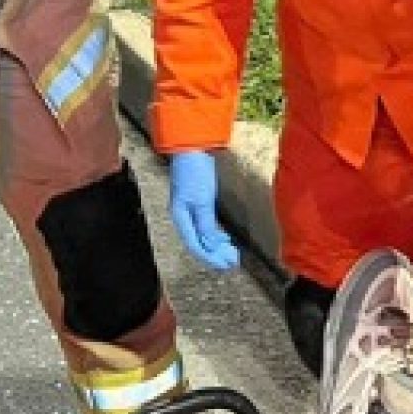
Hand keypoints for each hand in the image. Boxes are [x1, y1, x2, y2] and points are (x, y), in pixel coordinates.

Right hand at [168, 151, 238, 270]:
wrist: (191, 148)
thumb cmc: (195, 172)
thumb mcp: (202, 200)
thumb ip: (206, 225)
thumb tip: (212, 246)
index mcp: (180, 217)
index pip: (194, 246)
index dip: (210, 258)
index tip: (226, 265)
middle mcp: (183, 216)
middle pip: (198, 242)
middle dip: (215, 254)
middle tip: (232, 262)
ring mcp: (189, 209)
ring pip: (202, 235)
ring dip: (217, 245)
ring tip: (231, 253)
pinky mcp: (197, 202)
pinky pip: (205, 225)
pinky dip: (215, 234)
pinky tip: (225, 238)